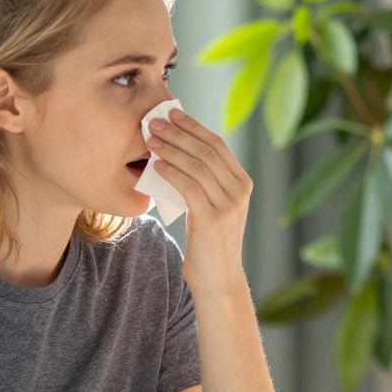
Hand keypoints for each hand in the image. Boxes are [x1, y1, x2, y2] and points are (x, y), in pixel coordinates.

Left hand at [144, 107, 251, 292]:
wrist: (218, 277)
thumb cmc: (208, 241)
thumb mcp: (210, 206)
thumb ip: (202, 182)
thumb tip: (174, 152)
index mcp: (242, 183)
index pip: (218, 145)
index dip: (193, 126)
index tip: (171, 113)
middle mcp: (240, 191)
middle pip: (207, 150)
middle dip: (178, 132)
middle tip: (154, 121)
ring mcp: (229, 205)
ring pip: (197, 165)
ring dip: (171, 149)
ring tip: (149, 139)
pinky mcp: (213, 219)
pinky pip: (190, 187)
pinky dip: (172, 172)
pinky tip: (156, 165)